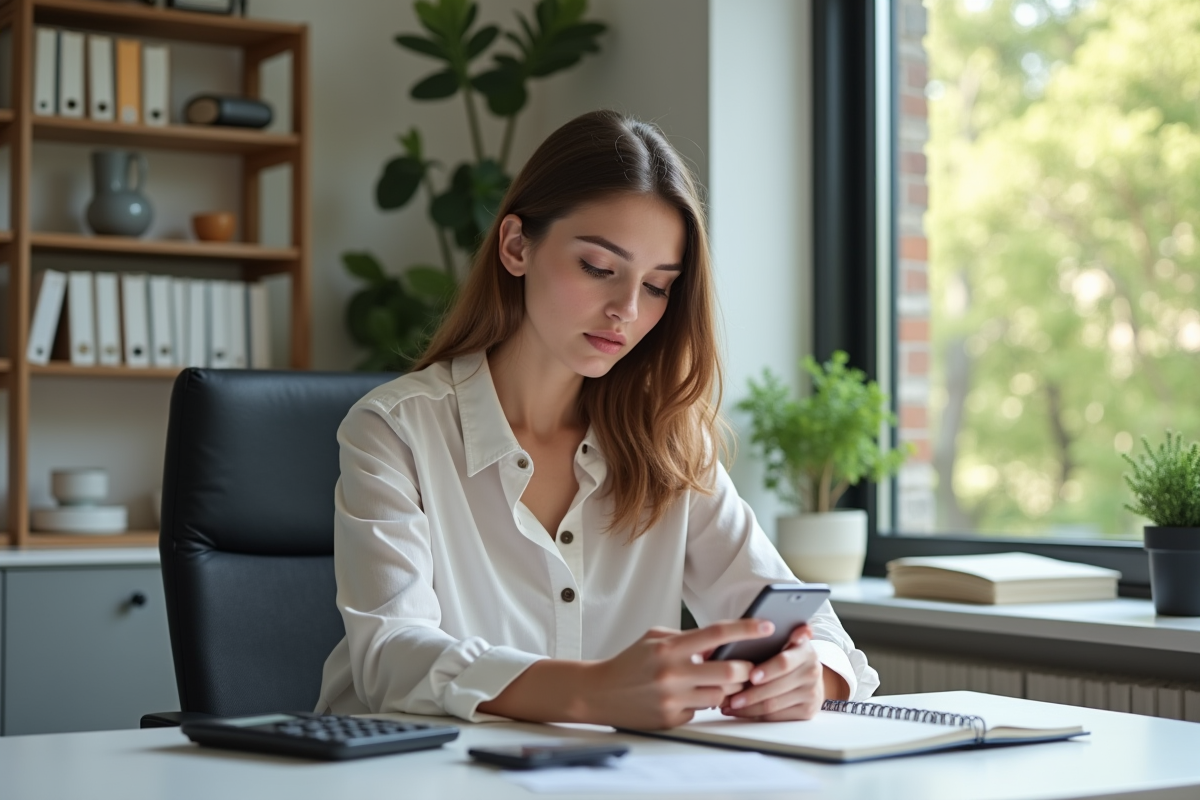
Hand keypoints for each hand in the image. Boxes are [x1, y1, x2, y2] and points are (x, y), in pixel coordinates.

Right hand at [579, 619, 775, 728]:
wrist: (599, 692)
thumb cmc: (630, 662)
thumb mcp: (655, 638)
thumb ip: (687, 639)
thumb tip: (720, 643)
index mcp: (669, 647)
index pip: (717, 634)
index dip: (746, 629)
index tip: (767, 627)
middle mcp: (672, 673)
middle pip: (730, 672)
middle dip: (745, 669)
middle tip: (747, 666)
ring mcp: (672, 698)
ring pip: (720, 696)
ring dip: (724, 690)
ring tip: (714, 683)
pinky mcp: (670, 718)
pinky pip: (700, 712)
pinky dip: (700, 704)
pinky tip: (688, 697)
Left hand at [719, 623, 826, 720]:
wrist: (809, 678)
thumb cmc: (787, 656)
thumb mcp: (787, 641)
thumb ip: (783, 632)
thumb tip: (798, 627)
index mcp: (805, 650)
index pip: (784, 662)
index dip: (767, 670)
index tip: (751, 675)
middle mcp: (812, 672)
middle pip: (776, 687)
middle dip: (750, 693)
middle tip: (730, 696)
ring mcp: (811, 693)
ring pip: (774, 704)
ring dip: (748, 707)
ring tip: (729, 704)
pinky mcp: (807, 712)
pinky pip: (776, 717)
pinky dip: (755, 716)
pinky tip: (740, 712)